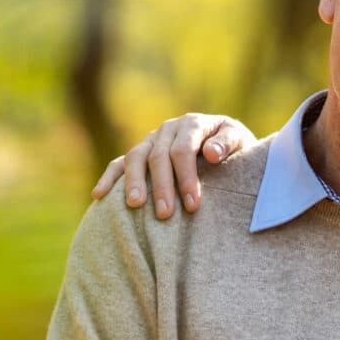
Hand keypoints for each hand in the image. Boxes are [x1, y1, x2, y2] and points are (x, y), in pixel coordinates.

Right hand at [91, 113, 257, 217]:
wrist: (228, 146)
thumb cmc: (236, 149)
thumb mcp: (241, 141)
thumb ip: (228, 144)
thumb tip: (211, 153)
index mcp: (193, 124)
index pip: (184, 150)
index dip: (186, 177)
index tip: (193, 205)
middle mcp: (169, 129)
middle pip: (158, 156)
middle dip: (162, 186)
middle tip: (165, 215)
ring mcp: (152, 140)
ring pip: (136, 157)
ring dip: (133, 182)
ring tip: (135, 205)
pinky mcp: (141, 153)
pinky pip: (119, 163)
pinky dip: (109, 177)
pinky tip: (98, 195)